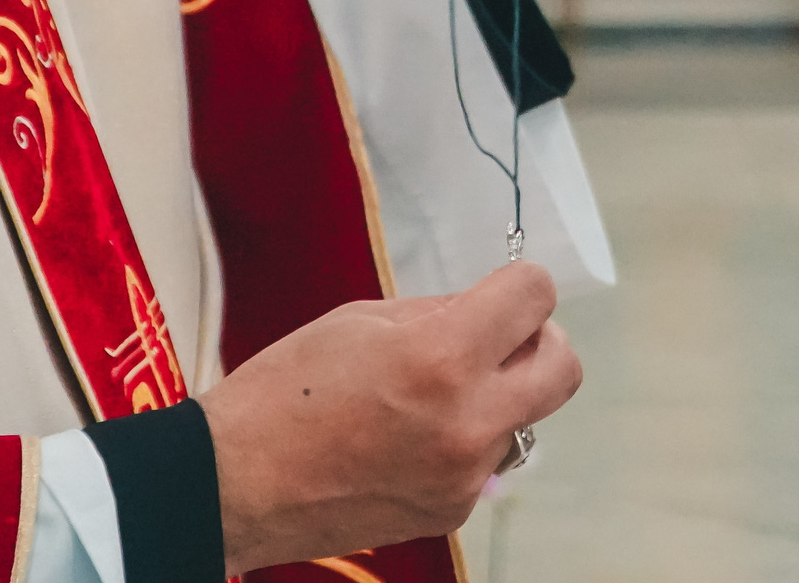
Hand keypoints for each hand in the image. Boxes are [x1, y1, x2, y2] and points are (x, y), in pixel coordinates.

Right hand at [198, 262, 580, 573]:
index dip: (520, 286)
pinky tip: (406, 441)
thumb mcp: (358, 321)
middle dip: (538, 343)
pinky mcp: (452, 513)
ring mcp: (465, 476)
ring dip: (497, 398)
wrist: (234, 485)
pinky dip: (462, 443)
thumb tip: (486, 311)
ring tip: (428, 399)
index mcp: (442, 357)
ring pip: (524, 418)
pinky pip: (484, 462)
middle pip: (564, 368)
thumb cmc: (282, 391)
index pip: (536, 296)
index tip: (501, 293)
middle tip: (495, 341)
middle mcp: (469, 421)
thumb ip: (436, 313)